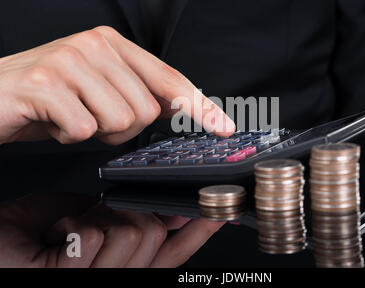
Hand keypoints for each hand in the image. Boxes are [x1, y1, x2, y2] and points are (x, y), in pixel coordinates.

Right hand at [0, 26, 234, 144]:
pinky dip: (68, 136)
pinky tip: (52, 121)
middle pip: (146, 111)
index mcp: (113, 44)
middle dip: (120, 128)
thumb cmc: (49, 96)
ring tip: (71, 116)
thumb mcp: (100, 88)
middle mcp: (95, 45)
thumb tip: (182, 106)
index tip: (224, 128)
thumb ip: (140, 92)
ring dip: (94, 132)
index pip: (170, 79)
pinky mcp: (46, 84)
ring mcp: (70, 61)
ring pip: (119, 122)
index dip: (200, 107)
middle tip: (90, 116)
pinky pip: (83, 131)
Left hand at [0, 194, 223, 267]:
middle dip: (127, 213)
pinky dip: (71, 224)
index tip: (216, 212)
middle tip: (96, 219)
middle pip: (154, 235)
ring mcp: (95, 281)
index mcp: (120, 264)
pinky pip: (94, 237)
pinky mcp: (71, 278)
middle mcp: (115, 277)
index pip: (171, 252)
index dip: (197, 232)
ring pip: (132, 233)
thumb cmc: (25, 238)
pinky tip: (56, 237)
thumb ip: (119, 217)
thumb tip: (155, 206)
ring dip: (96, 219)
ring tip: (71, 230)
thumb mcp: (82, 219)